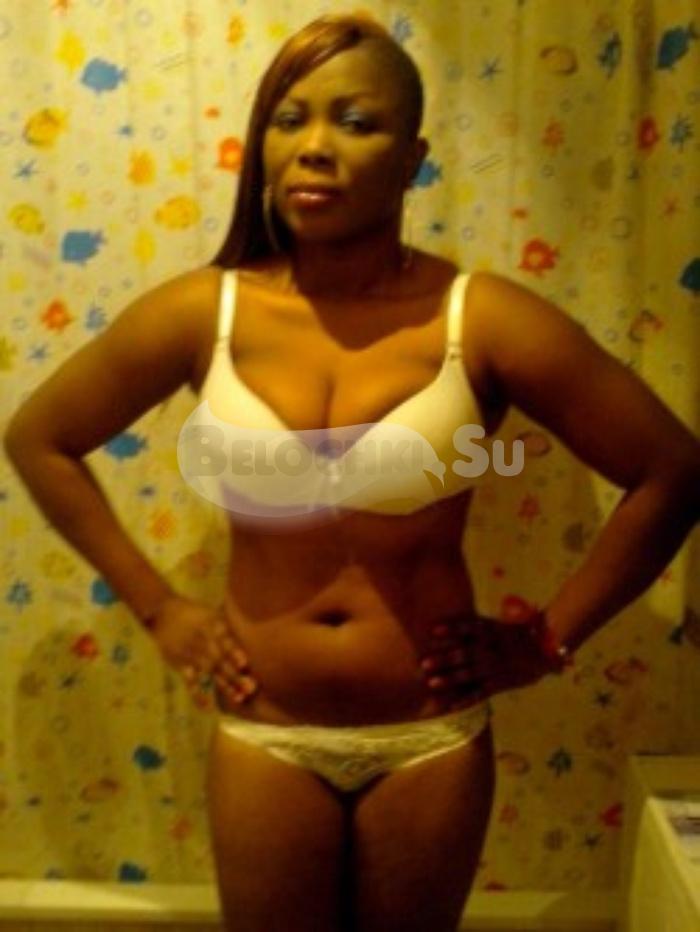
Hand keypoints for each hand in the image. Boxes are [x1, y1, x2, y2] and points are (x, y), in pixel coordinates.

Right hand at [147, 596, 257, 708]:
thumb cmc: (192, 612)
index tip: (244, 664)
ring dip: (224, 686)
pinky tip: (207, 706)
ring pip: (209, 672)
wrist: (161, 612)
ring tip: (238, 698)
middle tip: (250, 688)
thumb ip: (229, 620)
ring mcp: (191, 654)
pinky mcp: (180, 664)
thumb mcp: (211, 611)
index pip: (223, 641)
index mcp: (211, 626)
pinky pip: (189, 682)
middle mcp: (202, 641)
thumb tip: (253, 620)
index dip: (233, 652)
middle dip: (235, 675)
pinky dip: (197, 695)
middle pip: (219, 660)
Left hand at [419, 613, 556, 709]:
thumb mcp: (500, 624)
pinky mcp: (501, 683)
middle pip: (465, 654)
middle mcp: (492, 650)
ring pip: (470, 674)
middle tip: (423, 663)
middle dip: (444, 659)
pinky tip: (451, 705)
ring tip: (431, 682)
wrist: (546, 649)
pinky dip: (467, 699)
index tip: (433, 631)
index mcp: (492, 632)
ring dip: (450, 679)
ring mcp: (496, 668)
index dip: (452, 629)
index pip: (469, 628)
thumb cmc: (519, 634)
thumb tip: (456, 623)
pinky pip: (482, 692)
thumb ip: (481, 625)